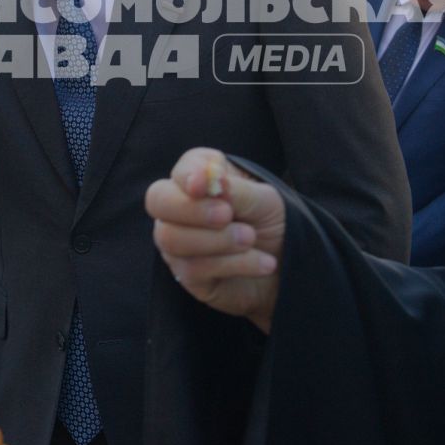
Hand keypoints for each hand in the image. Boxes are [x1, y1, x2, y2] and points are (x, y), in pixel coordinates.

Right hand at [146, 148, 284, 332]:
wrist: (287, 265)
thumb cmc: (270, 222)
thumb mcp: (263, 200)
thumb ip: (234, 189)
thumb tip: (209, 181)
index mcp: (198, 177)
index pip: (181, 170)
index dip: (189, 176)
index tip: (206, 185)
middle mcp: (179, 206)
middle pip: (157, 201)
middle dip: (191, 209)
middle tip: (227, 216)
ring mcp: (177, 241)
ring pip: (171, 238)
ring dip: (218, 239)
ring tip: (251, 239)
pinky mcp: (185, 274)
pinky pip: (193, 268)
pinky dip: (234, 264)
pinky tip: (262, 262)